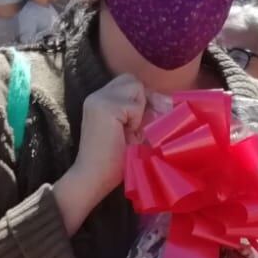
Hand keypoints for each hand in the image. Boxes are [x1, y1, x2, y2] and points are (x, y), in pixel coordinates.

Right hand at [66, 74, 146, 201]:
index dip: (139, 98)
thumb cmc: (113, 160)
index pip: (127, 83)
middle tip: (135, 126)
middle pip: (132, 80)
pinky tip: (125, 135)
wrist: (93, 177)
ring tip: (128, 131)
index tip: (142, 121)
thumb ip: (139, 112)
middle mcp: (96, 95)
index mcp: (99, 99)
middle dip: (140, 100)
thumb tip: (163, 100)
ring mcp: (99, 99)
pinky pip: (134, 105)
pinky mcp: (106, 107)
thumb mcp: (128, 129)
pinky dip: (135, 121)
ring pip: (135, 87)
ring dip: (138, 110)